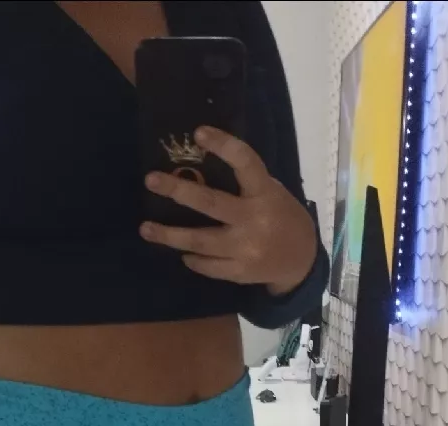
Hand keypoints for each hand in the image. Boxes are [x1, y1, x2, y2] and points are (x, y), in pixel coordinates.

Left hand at [140, 126, 316, 293]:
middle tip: (150, 180)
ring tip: (146, 228)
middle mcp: (254, 219)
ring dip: (169, 235)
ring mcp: (245, 248)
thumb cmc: (280, 216)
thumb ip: (244, 184)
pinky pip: (207, 265)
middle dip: (178, 191)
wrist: (301, 260)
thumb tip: (198, 169)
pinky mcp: (239, 271)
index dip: (223, 145)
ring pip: (199, 241)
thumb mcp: (271, 192)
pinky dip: (192, 258)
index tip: (198, 132)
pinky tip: (181, 252)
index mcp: (265, 193)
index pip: (244, 162)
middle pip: (209, 203)